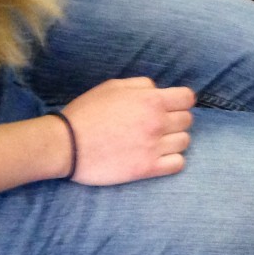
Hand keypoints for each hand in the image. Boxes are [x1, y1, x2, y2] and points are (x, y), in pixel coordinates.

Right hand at [59, 77, 194, 184]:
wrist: (65, 145)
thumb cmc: (86, 112)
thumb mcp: (113, 86)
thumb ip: (141, 85)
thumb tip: (158, 90)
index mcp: (151, 100)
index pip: (188, 98)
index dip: (181, 100)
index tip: (171, 105)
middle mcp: (157, 122)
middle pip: (187, 120)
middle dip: (176, 119)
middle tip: (158, 124)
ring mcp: (154, 147)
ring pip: (185, 141)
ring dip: (174, 140)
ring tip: (157, 141)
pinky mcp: (147, 169)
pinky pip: (178, 164)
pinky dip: (173, 160)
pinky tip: (159, 156)